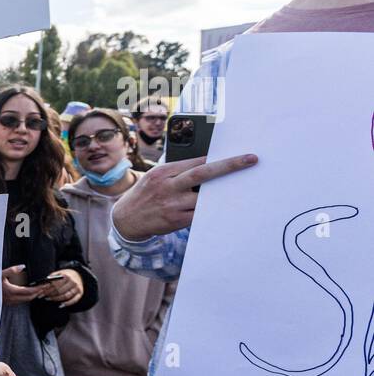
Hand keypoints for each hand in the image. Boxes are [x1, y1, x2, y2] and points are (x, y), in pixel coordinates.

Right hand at [1, 265, 46, 305]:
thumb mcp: (1, 274)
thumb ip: (12, 270)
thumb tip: (22, 266)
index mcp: (12, 291)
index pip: (29, 291)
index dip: (38, 289)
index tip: (45, 285)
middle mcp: (13, 298)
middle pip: (30, 297)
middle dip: (38, 292)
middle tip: (46, 287)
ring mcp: (11, 301)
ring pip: (26, 300)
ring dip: (34, 295)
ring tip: (40, 289)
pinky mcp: (9, 302)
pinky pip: (22, 301)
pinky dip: (28, 297)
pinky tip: (30, 293)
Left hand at [40, 268, 83, 307]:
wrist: (78, 275)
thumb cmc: (65, 276)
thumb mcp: (58, 273)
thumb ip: (51, 278)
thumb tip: (41, 284)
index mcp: (66, 276)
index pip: (54, 284)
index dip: (46, 289)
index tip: (39, 292)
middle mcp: (72, 282)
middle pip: (59, 290)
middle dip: (49, 294)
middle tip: (41, 296)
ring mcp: (77, 288)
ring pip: (65, 296)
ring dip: (55, 299)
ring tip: (48, 299)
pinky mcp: (80, 294)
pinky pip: (74, 300)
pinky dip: (67, 304)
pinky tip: (60, 305)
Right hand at [112, 154, 257, 240]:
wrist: (126, 219)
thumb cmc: (146, 194)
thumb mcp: (155, 177)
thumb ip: (177, 171)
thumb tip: (206, 164)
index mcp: (162, 172)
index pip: (194, 162)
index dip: (216, 158)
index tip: (236, 154)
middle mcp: (167, 187)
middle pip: (202, 174)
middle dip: (228, 166)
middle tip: (249, 160)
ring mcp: (172, 205)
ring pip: (204, 198)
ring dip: (222, 193)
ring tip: (238, 189)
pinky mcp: (176, 221)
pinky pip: (200, 215)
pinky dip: (211, 210)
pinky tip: (220, 207)